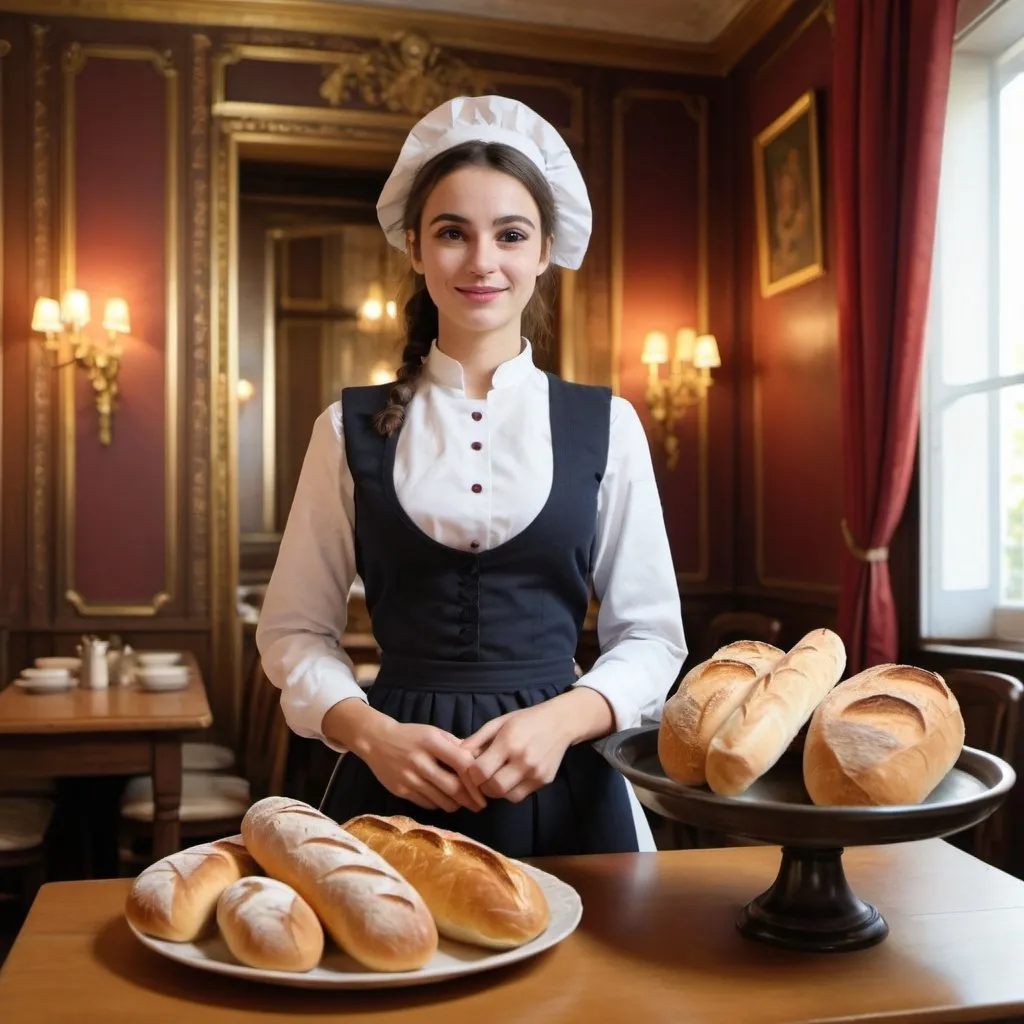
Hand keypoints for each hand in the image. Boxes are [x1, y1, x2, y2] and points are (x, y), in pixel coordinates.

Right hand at [322, 700, 485, 812]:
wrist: (376, 741)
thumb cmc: (411, 735)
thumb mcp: (434, 732)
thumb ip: (456, 745)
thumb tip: (479, 759)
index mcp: (432, 743)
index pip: (462, 764)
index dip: (477, 779)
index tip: (486, 788)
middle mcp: (420, 761)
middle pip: (453, 787)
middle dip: (471, 800)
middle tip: (480, 805)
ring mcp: (409, 778)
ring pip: (441, 800)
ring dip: (456, 804)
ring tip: (463, 803)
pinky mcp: (401, 791)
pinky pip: (427, 804)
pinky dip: (439, 804)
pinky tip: (443, 799)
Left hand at [460, 702, 574, 803]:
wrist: (560, 722)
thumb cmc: (526, 719)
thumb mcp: (498, 722)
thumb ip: (477, 739)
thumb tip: (456, 753)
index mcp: (508, 742)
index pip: (480, 771)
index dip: (471, 774)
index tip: (472, 768)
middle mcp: (523, 760)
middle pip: (493, 788)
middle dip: (482, 786)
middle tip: (482, 777)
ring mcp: (536, 773)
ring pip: (506, 796)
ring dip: (496, 790)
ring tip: (496, 777)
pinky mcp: (544, 781)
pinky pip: (520, 796)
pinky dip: (511, 791)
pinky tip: (511, 778)